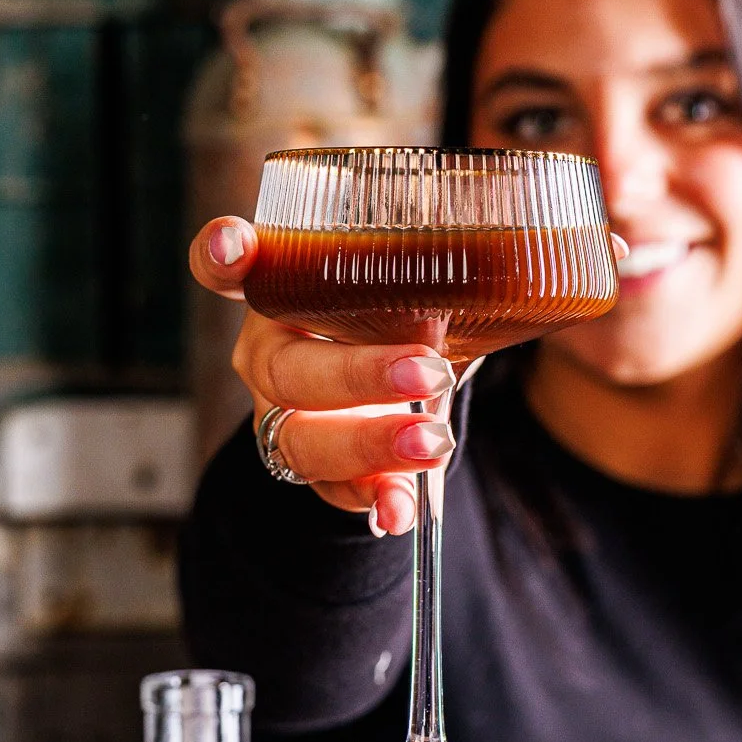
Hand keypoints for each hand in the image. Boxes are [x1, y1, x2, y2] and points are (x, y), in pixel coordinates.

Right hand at [190, 214, 454, 537]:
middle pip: (288, 371)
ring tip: (431, 445)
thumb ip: (451, 254)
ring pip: (300, 440)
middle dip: (356, 375)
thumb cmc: (406, 302)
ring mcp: (282, 415)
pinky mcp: (314, 465)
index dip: (222, 256)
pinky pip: (332, 489)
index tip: (237, 248)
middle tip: (429, 371)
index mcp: (283, 286)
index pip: (228, 267)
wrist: (411, 371)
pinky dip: (371, 498)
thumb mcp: (424, 272)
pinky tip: (400, 509)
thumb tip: (519, 232)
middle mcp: (268, 350)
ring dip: (366, 445)